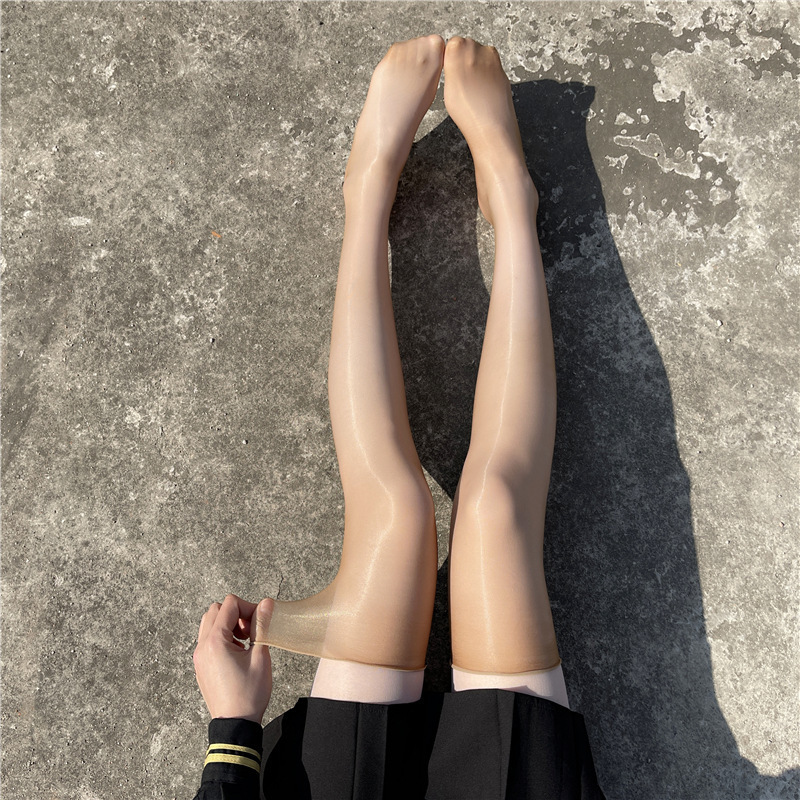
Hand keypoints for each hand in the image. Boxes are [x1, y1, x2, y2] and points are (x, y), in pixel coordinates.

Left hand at [193, 594, 273, 722]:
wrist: (235, 724)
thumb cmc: (249, 694)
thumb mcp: (260, 657)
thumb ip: (262, 625)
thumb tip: (266, 603)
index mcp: (215, 642)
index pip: (229, 604)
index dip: (248, 607)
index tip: (259, 622)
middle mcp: (202, 646)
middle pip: (215, 610)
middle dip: (236, 614)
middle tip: (251, 631)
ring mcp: (199, 657)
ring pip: (209, 623)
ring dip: (228, 624)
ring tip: (244, 641)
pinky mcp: (201, 665)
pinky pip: (207, 639)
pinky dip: (222, 637)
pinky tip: (237, 652)